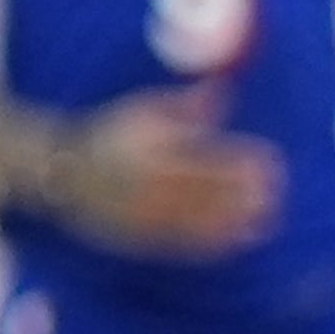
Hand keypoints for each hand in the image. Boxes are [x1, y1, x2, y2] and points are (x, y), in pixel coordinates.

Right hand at [39, 85, 279, 256]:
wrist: (59, 172)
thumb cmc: (108, 134)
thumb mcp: (141, 111)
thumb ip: (185, 106)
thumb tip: (225, 90)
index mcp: (152, 148)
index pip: (209, 157)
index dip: (243, 162)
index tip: (273, 161)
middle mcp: (149, 183)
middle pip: (209, 191)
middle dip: (246, 194)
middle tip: (275, 193)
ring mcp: (145, 213)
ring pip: (200, 221)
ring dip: (236, 221)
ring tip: (266, 218)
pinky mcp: (141, 236)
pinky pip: (183, 243)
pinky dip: (214, 243)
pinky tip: (237, 239)